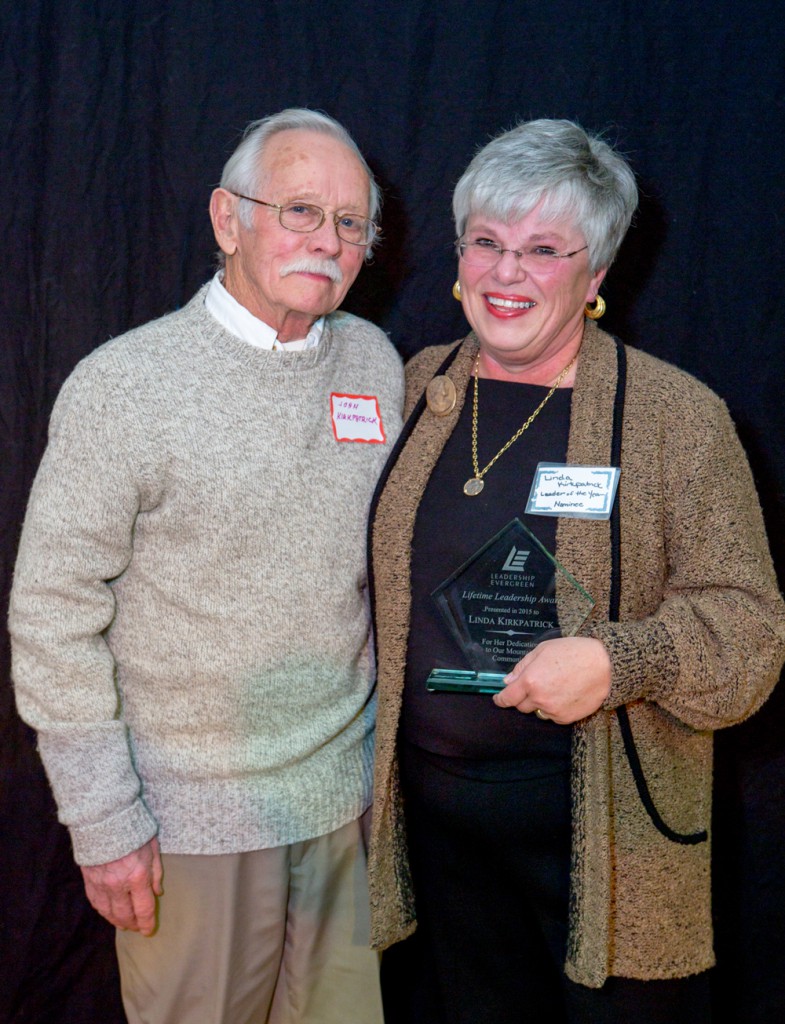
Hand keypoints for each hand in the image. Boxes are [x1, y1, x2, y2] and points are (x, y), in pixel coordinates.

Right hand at [80, 836, 162, 934]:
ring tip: (124, 924)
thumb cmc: (133, 829)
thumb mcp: (152, 847)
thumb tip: (158, 893)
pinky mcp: (89, 881)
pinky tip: (108, 912)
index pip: (144, 909)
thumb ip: (156, 873)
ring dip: (117, 921)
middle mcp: (118, 885)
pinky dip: (103, 911)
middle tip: (137, 928)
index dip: (147, 923)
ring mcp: (101, 885)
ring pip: (109, 912)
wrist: (104, 818)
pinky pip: (96, 903)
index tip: (149, 930)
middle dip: (133, 924)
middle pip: (125, 915)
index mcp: (138, 876)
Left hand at [493, 637, 610, 724]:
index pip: (508, 697)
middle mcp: (539, 698)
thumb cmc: (574, 652)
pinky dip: (554, 709)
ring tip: (555, 687)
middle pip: (521, 706)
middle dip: (524, 697)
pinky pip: (553, 716)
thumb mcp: (543, 650)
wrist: (605, 666)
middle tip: (536, 684)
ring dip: (540, 703)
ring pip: (538, 712)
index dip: (501, 699)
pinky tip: (565, 694)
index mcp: (530, 680)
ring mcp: (553, 710)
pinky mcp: (566, 718)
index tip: (499, 699)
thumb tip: (509, 681)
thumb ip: (523, 666)